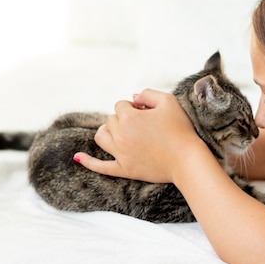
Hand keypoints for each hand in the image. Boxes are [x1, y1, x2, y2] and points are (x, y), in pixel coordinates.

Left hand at [73, 89, 201, 182]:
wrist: (187, 160)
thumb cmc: (180, 129)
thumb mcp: (169, 101)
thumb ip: (148, 94)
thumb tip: (133, 98)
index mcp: (128, 117)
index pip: (121, 105)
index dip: (135, 107)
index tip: (149, 114)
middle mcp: (120, 135)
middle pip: (110, 120)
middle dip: (123, 119)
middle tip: (143, 125)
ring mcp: (119, 154)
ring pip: (101, 136)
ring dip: (107, 131)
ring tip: (120, 132)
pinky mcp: (123, 169)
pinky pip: (100, 166)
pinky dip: (88, 161)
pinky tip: (78, 156)